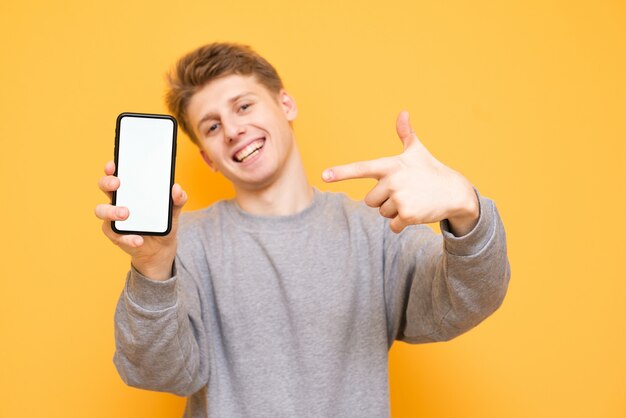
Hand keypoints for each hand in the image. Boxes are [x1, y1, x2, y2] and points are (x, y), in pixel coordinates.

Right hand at [94, 160, 187, 279]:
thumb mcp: (174, 210)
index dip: (112, 167)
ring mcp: (113, 217)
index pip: (117, 173)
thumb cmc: (163, 221)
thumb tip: (177, 188)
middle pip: (104, 186)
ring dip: (111, 210)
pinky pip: (115, 234)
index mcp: (130, 189)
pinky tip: (139, 240)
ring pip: (101, 210)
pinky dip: (127, 237)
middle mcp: (119, 200)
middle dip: (107, 182)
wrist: (161, 247)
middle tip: (118, 184)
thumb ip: (178, 199)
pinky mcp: (115, 234)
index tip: (114, 164)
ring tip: (126, 213)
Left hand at [322, 111, 478, 234]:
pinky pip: (392, 225)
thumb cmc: (431, 170)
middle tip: (404, 193)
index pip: (361, 168)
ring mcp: (399, 198)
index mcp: (391, 165)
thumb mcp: (417, 152)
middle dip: (384, 200)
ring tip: (412, 200)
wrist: (455, 192)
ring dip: (394, 212)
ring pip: (381, 213)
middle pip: (370, 200)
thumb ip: (406, 134)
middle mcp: (392, 180)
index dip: (341, 172)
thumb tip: (403, 112)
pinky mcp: (407, 214)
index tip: (324, 175)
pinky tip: (416, 212)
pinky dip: (402, 223)